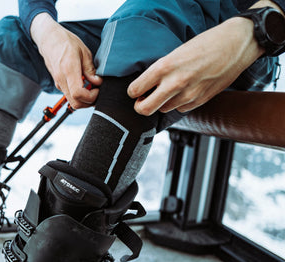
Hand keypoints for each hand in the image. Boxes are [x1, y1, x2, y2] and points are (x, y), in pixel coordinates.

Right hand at [30, 13, 101, 108]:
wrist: (49, 39)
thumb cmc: (65, 42)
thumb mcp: (83, 52)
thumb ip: (90, 69)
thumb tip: (97, 82)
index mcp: (68, 70)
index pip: (78, 94)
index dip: (91, 97)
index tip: (98, 89)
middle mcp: (61, 79)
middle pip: (75, 103)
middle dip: (88, 102)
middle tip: (97, 92)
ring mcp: (58, 83)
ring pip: (72, 101)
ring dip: (84, 99)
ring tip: (92, 88)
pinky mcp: (58, 83)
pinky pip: (69, 95)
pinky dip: (79, 94)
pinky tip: (84, 85)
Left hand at [127, 17, 263, 115]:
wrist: (236, 45)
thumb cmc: (205, 44)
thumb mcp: (176, 52)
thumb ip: (160, 70)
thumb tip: (144, 86)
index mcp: (165, 67)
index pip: (135, 90)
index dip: (132, 92)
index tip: (135, 91)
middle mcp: (175, 83)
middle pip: (145, 109)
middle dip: (140, 106)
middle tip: (142, 100)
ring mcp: (188, 94)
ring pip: (163, 109)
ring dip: (162, 103)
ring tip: (169, 90)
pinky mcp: (200, 101)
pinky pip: (180, 109)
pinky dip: (178, 103)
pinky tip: (185, 90)